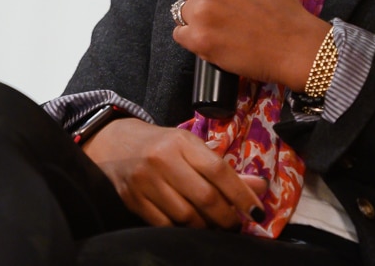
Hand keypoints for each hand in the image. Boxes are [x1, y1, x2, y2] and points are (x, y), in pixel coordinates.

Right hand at [82, 116, 266, 228]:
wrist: (114, 144)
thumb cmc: (161, 145)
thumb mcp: (191, 148)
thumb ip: (223, 169)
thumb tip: (260, 188)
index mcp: (181, 142)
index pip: (218, 171)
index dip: (241, 194)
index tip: (257, 211)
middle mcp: (162, 159)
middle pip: (205, 197)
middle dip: (227, 217)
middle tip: (236, 225)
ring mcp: (145, 181)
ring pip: (186, 216)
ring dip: (206, 227)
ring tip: (215, 227)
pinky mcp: (133, 200)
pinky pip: (165, 225)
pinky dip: (183, 231)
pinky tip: (191, 229)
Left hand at [173, 0, 328, 88]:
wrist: (293, 46)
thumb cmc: (283, 10)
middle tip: (216, 5)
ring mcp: (199, 12)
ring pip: (181, 10)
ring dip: (196, 17)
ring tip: (220, 26)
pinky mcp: (197, 39)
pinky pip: (179, 34)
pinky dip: (192, 38)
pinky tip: (212, 38)